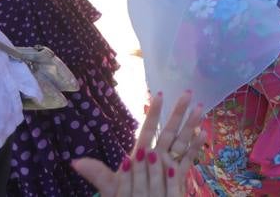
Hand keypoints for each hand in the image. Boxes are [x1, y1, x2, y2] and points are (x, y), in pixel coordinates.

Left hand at [71, 90, 203, 195]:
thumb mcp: (110, 187)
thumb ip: (97, 173)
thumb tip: (74, 162)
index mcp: (140, 155)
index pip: (148, 130)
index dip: (154, 113)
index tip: (159, 94)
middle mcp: (156, 156)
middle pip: (169, 130)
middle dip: (178, 112)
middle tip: (188, 92)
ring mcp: (168, 165)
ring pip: (182, 140)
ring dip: (191, 125)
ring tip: (201, 108)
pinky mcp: (177, 176)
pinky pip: (189, 158)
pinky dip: (197, 147)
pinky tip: (205, 134)